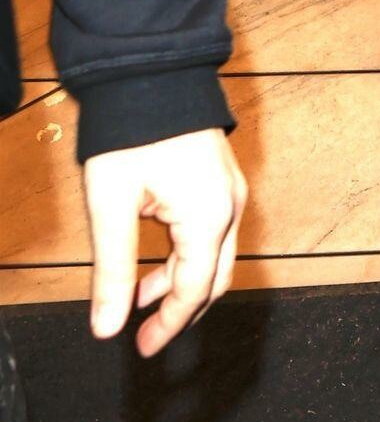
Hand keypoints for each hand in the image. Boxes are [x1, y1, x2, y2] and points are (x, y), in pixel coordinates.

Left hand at [85, 128, 246, 356]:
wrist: (155, 72)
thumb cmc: (134, 133)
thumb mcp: (112, 205)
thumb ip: (112, 270)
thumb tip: (107, 326)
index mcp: (208, 216)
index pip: (193, 290)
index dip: (169, 325)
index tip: (143, 348)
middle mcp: (230, 205)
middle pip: (214, 277)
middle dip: (181, 310)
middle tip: (146, 335)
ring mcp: (231, 188)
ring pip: (215, 254)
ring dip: (182, 281)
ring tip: (141, 296)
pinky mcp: (223, 176)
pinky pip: (214, 228)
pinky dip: (189, 254)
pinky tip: (158, 257)